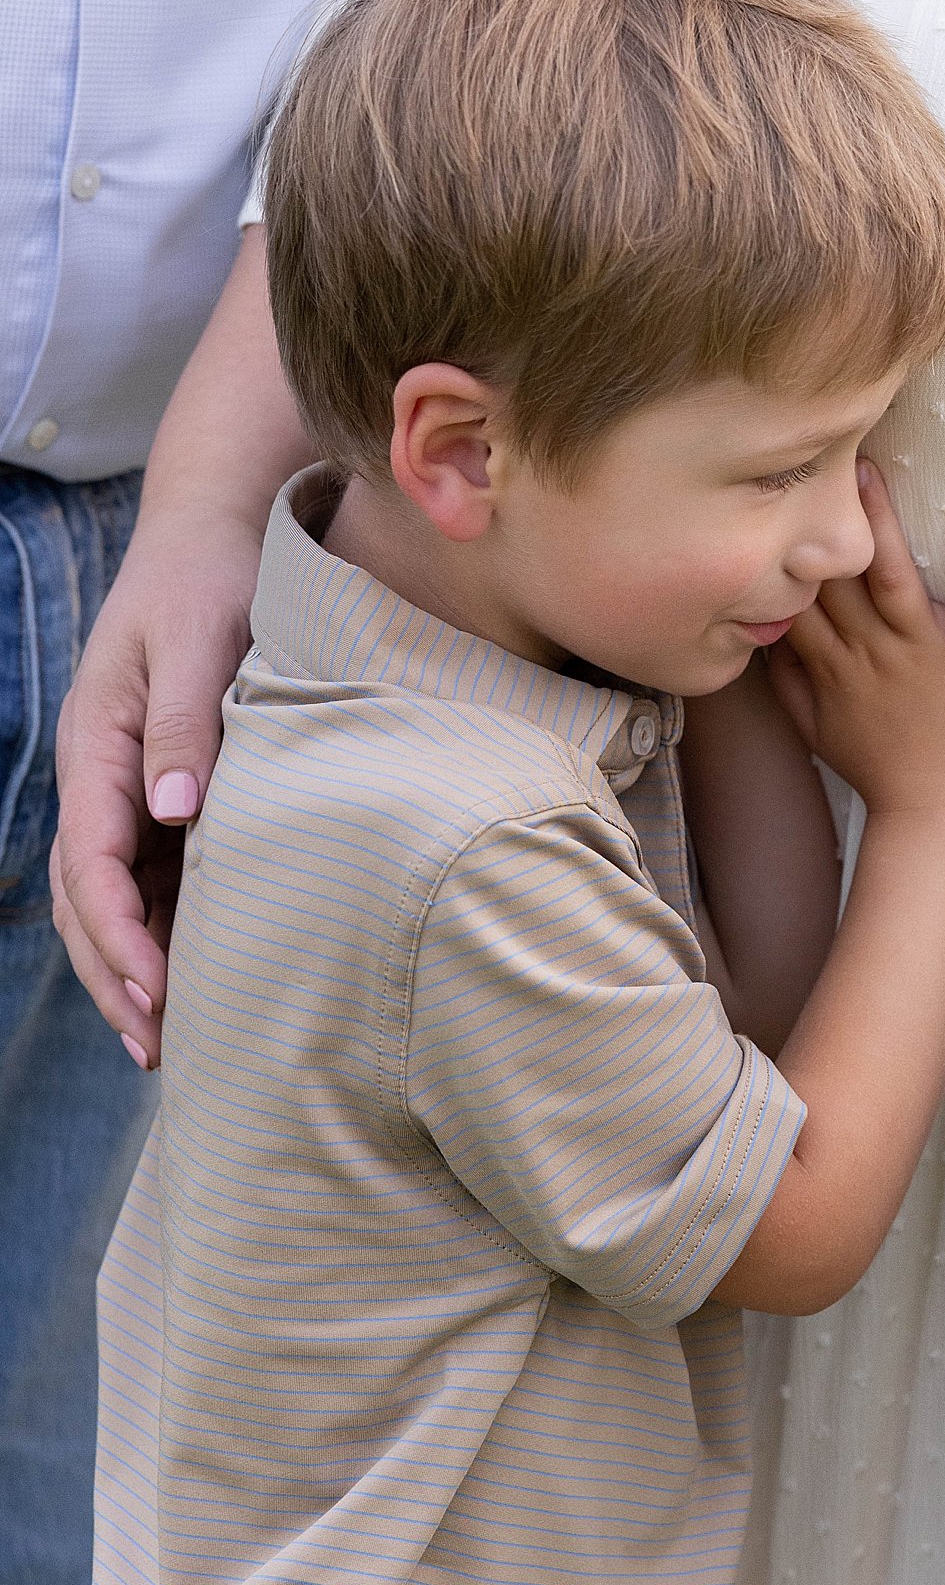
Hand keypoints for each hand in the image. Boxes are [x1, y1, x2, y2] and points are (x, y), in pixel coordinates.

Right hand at [51, 505, 264, 1066]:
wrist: (213, 537)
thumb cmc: (207, 582)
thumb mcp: (196, 641)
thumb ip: (184, 726)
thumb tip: (171, 814)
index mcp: (96, 744)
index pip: (93, 860)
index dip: (119, 932)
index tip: (154, 988)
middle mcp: (104, 778)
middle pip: (92, 899)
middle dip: (117, 976)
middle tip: (157, 1047)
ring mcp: (130, 790)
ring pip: (117, 899)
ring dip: (136, 968)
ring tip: (169, 1041)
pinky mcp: (165, 793)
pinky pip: (155, 876)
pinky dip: (168, 931)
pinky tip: (196, 980)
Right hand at [765, 462, 944, 827]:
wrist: (936, 811)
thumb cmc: (875, 765)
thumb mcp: (812, 727)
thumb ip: (782, 677)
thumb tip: (756, 627)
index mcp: (831, 664)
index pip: (793, 597)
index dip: (776, 551)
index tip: (764, 504)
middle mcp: (871, 651)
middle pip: (835, 576)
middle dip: (818, 520)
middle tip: (809, 459)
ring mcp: (922, 652)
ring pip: (893, 578)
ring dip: (879, 523)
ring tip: (867, 472)